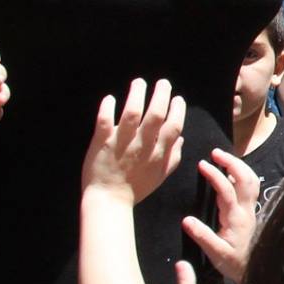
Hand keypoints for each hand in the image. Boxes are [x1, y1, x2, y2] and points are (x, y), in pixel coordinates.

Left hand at [82, 78, 186, 204]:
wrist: (108, 201)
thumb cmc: (136, 189)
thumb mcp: (160, 176)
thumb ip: (173, 157)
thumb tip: (181, 138)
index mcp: (158, 153)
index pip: (173, 127)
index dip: (177, 110)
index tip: (178, 98)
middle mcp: (142, 146)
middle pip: (155, 115)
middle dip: (161, 95)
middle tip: (163, 83)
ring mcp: (121, 144)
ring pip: (131, 114)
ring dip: (136, 95)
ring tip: (139, 82)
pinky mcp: (101, 144)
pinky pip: (104, 122)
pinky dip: (107, 108)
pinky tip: (110, 98)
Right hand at [180, 148, 261, 283]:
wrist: (254, 269)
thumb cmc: (234, 263)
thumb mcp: (216, 254)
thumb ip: (203, 237)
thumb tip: (186, 220)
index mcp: (236, 218)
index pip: (226, 190)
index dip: (215, 175)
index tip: (202, 164)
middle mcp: (246, 210)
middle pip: (245, 178)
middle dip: (231, 162)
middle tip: (215, 152)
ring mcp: (250, 209)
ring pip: (251, 180)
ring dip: (238, 165)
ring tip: (222, 157)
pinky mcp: (251, 211)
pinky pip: (250, 186)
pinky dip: (242, 174)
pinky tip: (232, 172)